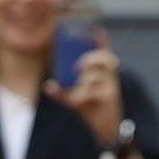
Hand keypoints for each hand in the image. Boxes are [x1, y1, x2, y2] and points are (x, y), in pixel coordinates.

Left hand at [42, 31, 124, 145]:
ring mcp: (111, 87)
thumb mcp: (75, 99)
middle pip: (103, 59)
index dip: (102, 42)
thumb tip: (47, 85)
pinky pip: (92, 93)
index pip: (104, 53)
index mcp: (103, 74)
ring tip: (75, 92)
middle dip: (89, 59)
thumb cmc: (91, 110)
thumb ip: (62, 91)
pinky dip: (80, 96)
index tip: (97, 30)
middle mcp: (109, 77)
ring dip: (83, 82)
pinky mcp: (110, 99)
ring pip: (95, 77)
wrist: (105, 129)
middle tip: (76, 67)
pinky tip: (74, 101)